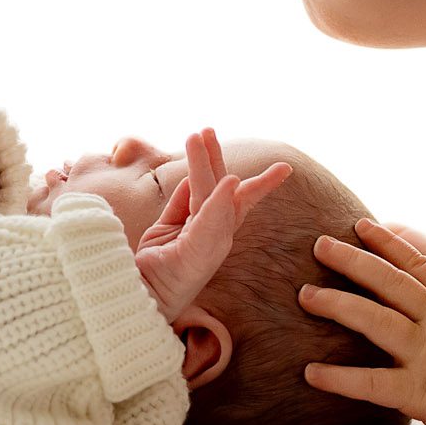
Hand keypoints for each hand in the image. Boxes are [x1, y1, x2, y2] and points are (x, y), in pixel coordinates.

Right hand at [134, 128, 290, 324]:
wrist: (141, 294)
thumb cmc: (176, 278)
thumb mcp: (198, 248)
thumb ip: (213, 215)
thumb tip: (232, 180)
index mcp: (221, 235)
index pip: (243, 200)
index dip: (263, 183)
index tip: (284, 169)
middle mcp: (208, 230)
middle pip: (216, 186)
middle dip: (214, 158)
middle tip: (209, 130)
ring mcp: (187, 229)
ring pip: (196, 188)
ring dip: (197, 162)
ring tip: (195, 136)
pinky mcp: (166, 230)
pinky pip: (180, 201)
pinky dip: (185, 184)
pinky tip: (191, 169)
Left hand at [301, 219, 425, 424]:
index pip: (418, 266)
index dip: (388, 244)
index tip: (364, 225)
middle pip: (388, 282)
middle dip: (352, 261)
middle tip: (320, 244)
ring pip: (372, 320)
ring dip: (337, 304)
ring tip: (304, 294)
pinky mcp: (419, 391)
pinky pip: (370, 383)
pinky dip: (339, 378)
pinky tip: (310, 373)